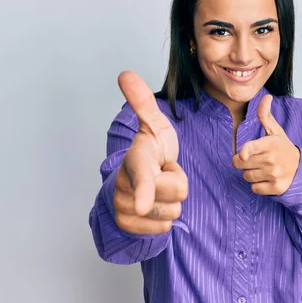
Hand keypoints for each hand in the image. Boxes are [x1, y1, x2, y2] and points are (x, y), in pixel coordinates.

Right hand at [113, 71, 187, 234]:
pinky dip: (164, 219)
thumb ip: (142, 102)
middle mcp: (124, 185)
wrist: (137, 180)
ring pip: (173, 212)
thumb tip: (125, 73)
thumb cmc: (150, 151)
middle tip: (162, 174)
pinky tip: (154, 206)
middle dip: (176, 184)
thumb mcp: (153, 125)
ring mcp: (123, 208)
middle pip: (177, 193)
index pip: (143, 176)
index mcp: (134, 160)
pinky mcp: (129, 227)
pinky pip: (165, 229)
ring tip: (158, 189)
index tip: (142, 205)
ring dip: (171, 202)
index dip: (144, 189)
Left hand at [232, 94, 300, 195]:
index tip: (243, 155)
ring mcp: (274, 174)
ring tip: (262, 169)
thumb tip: (266, 96)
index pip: (251, 149)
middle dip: (243, 162)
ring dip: (250, 174)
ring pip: (246, 176)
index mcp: (270, 144)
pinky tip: (266, 179)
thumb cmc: (283, 148)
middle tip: (254, 159)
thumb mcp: (276, 132)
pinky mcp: (275, 188)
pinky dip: (257, 186)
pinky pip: (254, 188)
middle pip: (240, 164)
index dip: (244, 152)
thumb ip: (265, 115)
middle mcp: (271, 160)